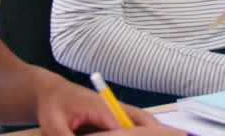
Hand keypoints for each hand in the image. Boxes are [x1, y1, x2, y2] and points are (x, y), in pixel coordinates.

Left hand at [32, 71, 176, 134]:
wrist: (52, 92)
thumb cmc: (54, 104)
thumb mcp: (53, 124)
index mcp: (103, 107)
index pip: (125, 126)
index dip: (138, 134)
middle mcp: (115, 108)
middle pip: (144, 121)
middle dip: (156, 131)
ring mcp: (117, 111)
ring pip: (143, 122)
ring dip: (153, 130)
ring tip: (171, 135)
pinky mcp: (116, 116)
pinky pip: (135, 124)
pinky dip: (144, 130)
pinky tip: (151, 133)